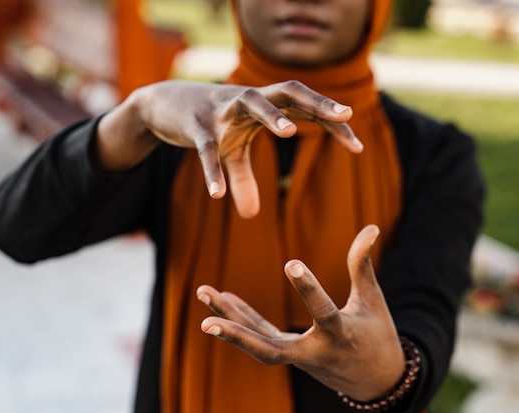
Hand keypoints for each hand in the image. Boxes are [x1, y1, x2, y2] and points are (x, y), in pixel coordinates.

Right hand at [133, 79, 361, 217]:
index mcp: (263, 104)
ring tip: (292, 132)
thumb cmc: (207, 124)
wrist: (162, 104)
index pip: (304, 108)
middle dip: (316, 102)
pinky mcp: (195, 124)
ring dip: (271, 115)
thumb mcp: (229, 152)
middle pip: (288, 92)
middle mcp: (246, 100)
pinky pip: (207, 148)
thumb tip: (252, 215)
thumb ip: (243, 179)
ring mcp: (220, 109)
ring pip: (250, 103)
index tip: (357, 146)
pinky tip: (219, 195)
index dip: (330, 122)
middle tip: (345, 115)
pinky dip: (213, 169)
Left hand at [196, 225, 405, 400]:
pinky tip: (223, 298)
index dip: (308, 288)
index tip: (292, 262)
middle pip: (268, 350)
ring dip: (228, 323)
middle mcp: (313, 352)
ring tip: (203, 293)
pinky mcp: (289, 354)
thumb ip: (362, 265)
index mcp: (340, 336)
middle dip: (237, 336)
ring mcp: (298, 358)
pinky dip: (242, 318)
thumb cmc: (377, 335)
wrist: (375, 380)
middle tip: (205, 322)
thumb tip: (372, 226)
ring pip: (257, 345)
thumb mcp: (372, 301)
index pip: (321, 313)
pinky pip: (261, 336)